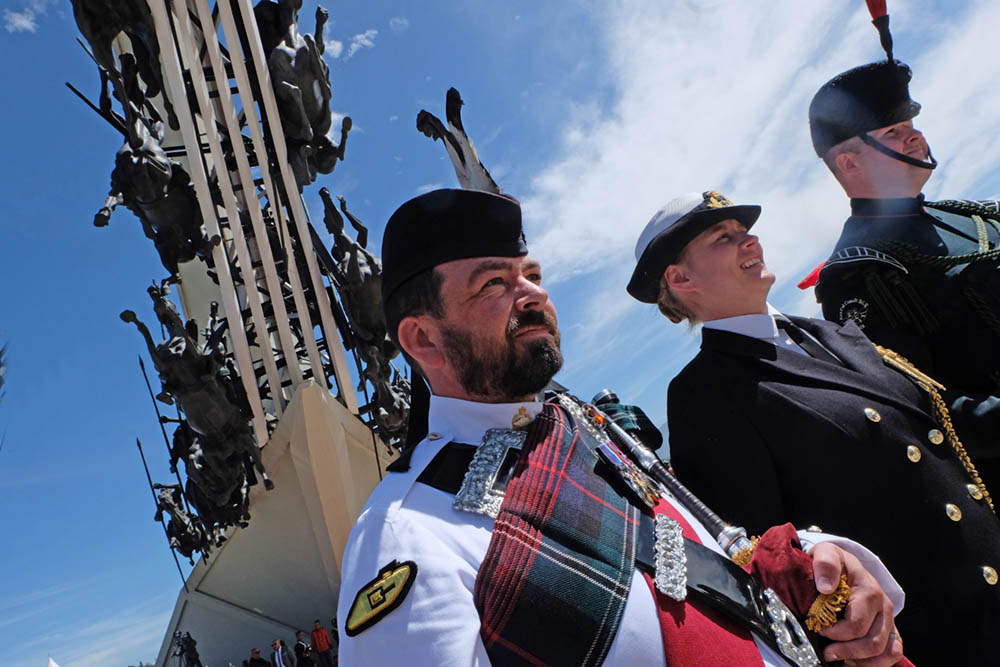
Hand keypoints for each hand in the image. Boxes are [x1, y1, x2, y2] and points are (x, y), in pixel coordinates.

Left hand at [809, 542, 902, 665]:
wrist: (846, 565)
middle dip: (846, 652)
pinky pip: (892, 655)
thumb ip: (825, 564)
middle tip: (826, 652)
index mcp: (870, 591)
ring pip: (885, 653)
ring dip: (860, 661)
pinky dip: (874, 663)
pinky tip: (853, 661)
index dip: (835, 632)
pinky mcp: (890, 631)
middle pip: (871, 643)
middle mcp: (884, 608)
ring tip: (839, 658)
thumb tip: (826, 587)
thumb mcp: (826, 553)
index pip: (856, 624)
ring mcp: (889, 621)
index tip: (818, 629)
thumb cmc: (835, 563)